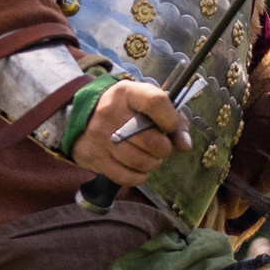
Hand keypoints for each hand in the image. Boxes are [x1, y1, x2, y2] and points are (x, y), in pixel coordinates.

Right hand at [71, 79, 187, 179]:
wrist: (83, 118)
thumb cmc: (125, 110)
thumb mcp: (147, 104)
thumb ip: (173, 120)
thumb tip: (185, 145)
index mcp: (126, 93)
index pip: (156, 102)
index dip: (170, 119)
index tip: (169, 127)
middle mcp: (110, 113)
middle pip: (151, 140)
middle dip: (163, 148)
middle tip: (159, 146)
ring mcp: (100, 137)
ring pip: (141, 162)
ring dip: (152, 163)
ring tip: (149, 156)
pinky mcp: (95, 158)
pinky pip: (127, 177)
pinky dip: (139, 176)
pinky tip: (138, 167)